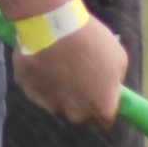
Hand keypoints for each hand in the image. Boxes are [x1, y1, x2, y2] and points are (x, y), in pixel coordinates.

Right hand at [13, 18, 127, 127]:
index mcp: (101, 108)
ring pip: (56, 102)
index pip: (103, 121)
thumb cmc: (90, 40)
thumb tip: (107, 86)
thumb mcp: (118, 58)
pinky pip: (37, 89)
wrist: (53, 25)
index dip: (101, 105)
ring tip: (59, 62)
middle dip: (79, 100)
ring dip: (58, 89)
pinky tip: (44, 59)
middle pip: (78, 114)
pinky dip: (41, 79)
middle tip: (78, 74)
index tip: (97, 92)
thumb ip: (114, 80)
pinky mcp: (29, 91)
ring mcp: (50, 104)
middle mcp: (75, 113)